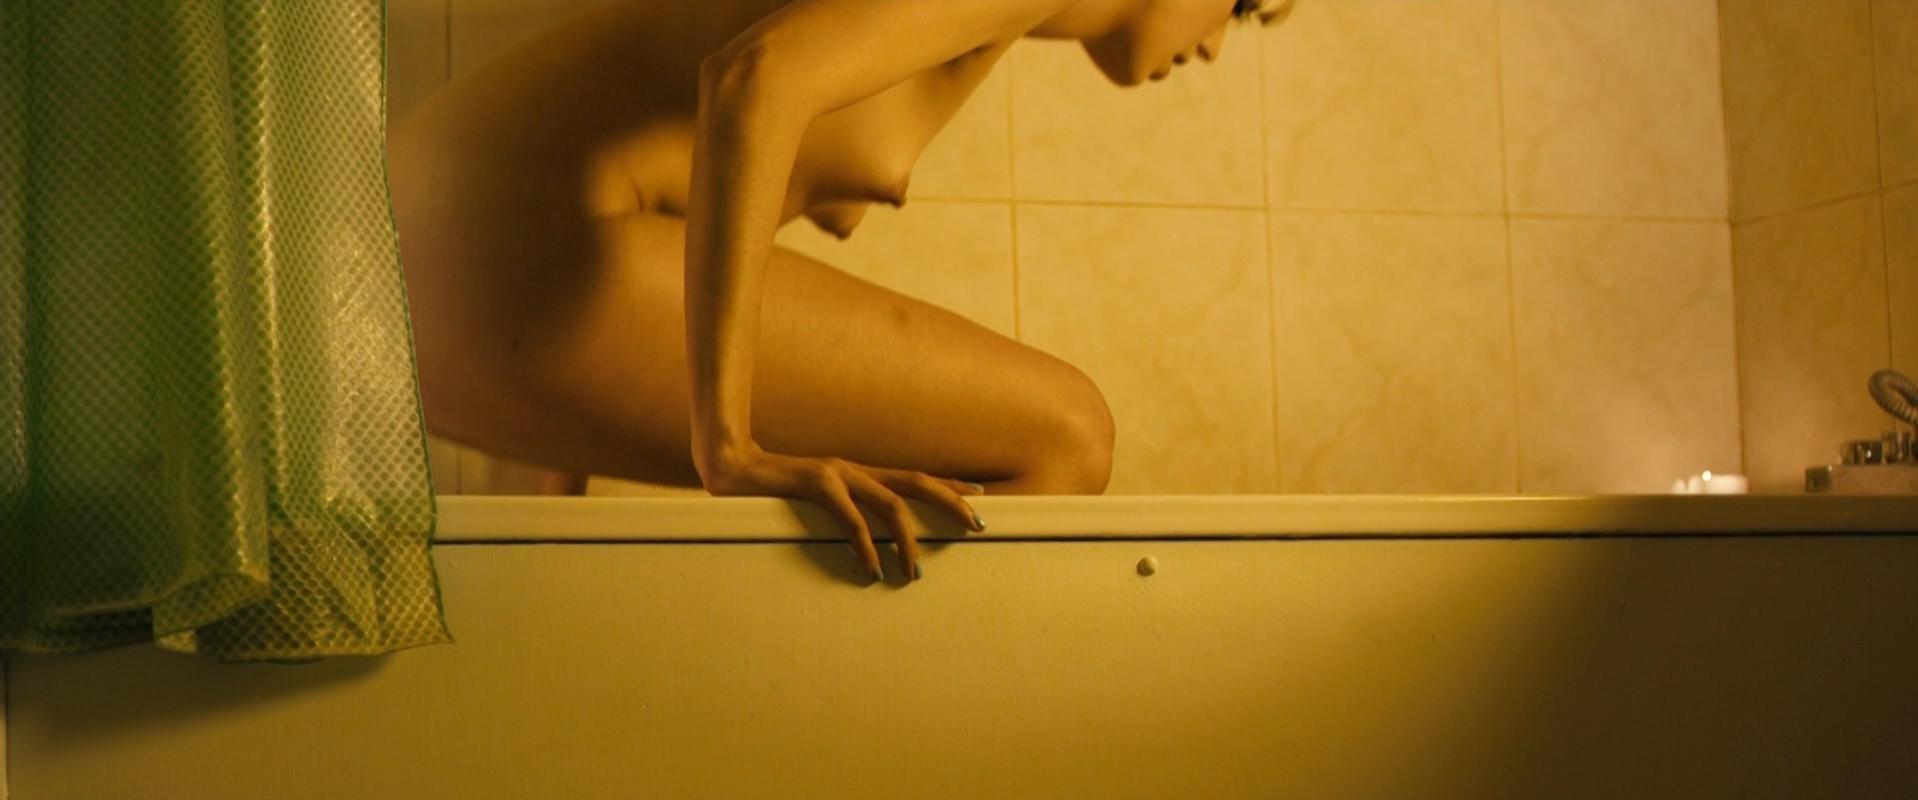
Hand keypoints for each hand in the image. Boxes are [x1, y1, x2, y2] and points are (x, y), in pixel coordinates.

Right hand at [699, 446, 985, 582]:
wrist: (728, 465)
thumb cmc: (771, 491)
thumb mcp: (814, 502)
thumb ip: (840, 513)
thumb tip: (864, 542)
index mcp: (857, 474)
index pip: (913, 477)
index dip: (948, 485)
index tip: (981, 496)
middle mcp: (854, 470)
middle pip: (916, 483)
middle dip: (951, 502)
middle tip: (978, 524)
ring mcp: (836, 474)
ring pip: (891, 504)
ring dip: (908, 541)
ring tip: (914, 573)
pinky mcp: (815, 484)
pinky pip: (850, 520)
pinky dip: (866, 546)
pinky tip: (872, 569)